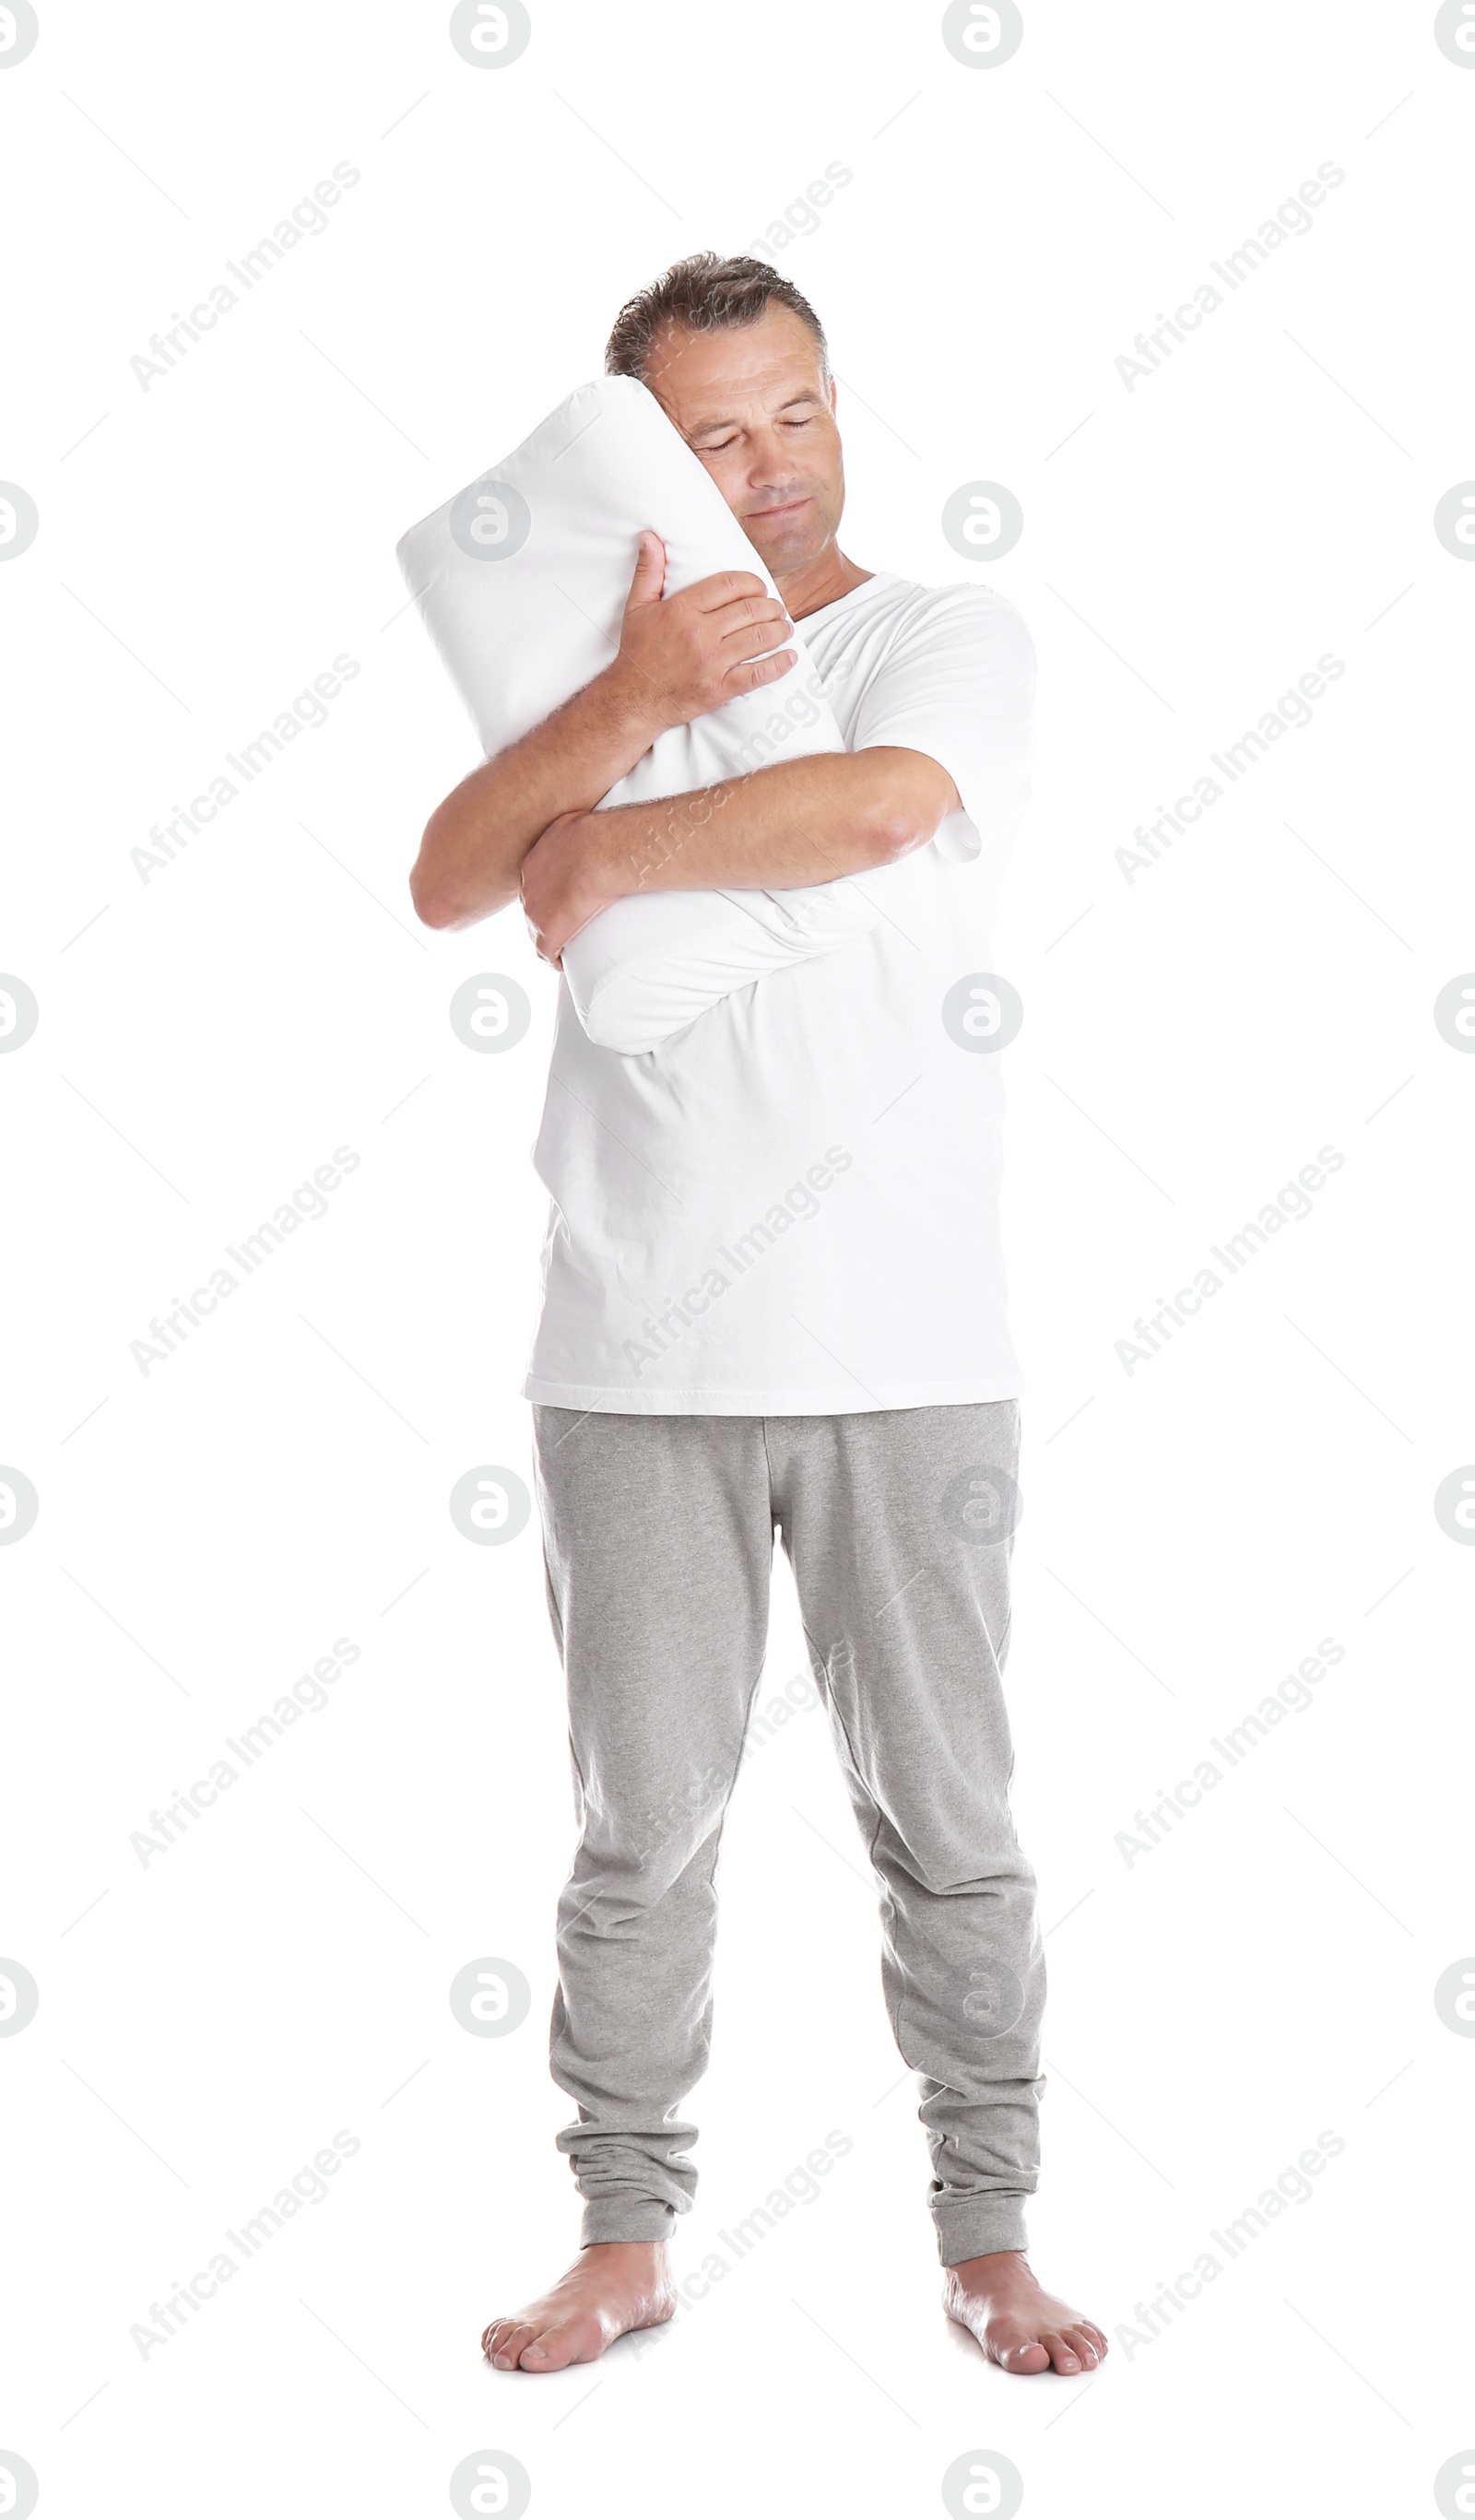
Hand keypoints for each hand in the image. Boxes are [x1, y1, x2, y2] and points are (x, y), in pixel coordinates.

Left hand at [520, 810, 610, 966]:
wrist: (600, 853)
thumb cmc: (599, 835)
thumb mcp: (579, 824)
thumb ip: (577, 831)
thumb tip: (594, 827)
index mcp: (533, 864)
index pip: (534, 886)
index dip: (547, 896)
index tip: (562, 901)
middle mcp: (528, 889)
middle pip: (533, 910)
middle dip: (547, 918)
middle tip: (566, 925)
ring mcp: (535, 912)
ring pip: (537, 933)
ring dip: (550, 940)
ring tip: (564, 947)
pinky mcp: (549, 932)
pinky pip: (546, 953)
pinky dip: (554, 959)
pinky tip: (563, 963)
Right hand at [609, 531, 797, 736]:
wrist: (632, 700)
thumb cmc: (637, 652)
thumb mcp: (637, 607)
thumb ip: (648, 571)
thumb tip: (649, 537)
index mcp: (682, 609)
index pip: (729, 585)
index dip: (752, 583)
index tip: (759, 588)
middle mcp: (699, 634)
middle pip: (750, 610)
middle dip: (771, 607)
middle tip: (776, 609)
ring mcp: (711, 663)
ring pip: (759, 638)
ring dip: (780, 630)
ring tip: (785, 628)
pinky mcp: (719, 689)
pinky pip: (757, 674)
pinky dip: (778, 665)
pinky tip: (789, 657)